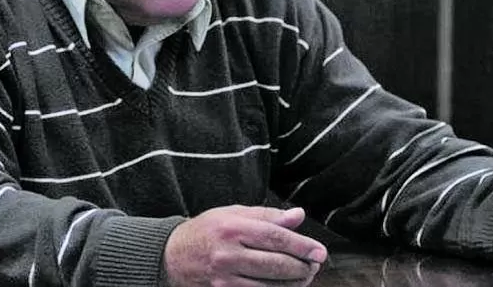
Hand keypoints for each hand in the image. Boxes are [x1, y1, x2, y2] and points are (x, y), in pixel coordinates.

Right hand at [164, 205, 327, 286]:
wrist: (172, 256)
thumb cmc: (208, 231)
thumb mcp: (234, 213)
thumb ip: (267, 215)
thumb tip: (298, 215)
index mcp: (232, 228)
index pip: (275, 236)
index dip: (301, 245)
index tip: (320, 252)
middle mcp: (227, 254)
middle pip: (275, 264)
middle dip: (302, 267)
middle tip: (314, 264)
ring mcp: (224, 279)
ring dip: (293, 283)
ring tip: (303, 275)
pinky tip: (284, 286)